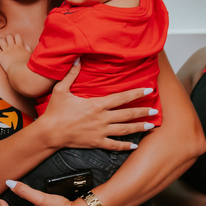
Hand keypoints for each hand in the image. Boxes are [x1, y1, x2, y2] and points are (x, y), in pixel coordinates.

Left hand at [0, 34, 30, 70]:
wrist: (19, 70)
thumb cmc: (26, 64)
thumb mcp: (30, 55)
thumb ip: (28, 48)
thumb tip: (25, 44)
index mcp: (20, 46)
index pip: (17, 36)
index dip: (16, 37)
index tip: (15, 39)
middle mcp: (12, 47)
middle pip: (8, 36)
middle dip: (8, 37)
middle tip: (7, 40)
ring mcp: (5, 50)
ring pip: (1, 40)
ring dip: (1, 40)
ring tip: (0, 41)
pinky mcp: (0, 55)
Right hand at [40, 61, 156, 151]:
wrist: (50, 132)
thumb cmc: (55, 111)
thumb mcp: (61, 90)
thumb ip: (71, 75)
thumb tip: (78, 59)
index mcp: (96, 105)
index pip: (121, 98)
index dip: (136, 93)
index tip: (148, 90)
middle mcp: (102, 118)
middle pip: (127, 114)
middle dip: (143, 112)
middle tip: (155, 111)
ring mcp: (100, 132)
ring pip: (125, 130)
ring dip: (139, 127)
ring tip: (150, 126)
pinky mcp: (96, 142)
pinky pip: (114, 145)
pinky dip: (125, 146)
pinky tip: (134, 145)